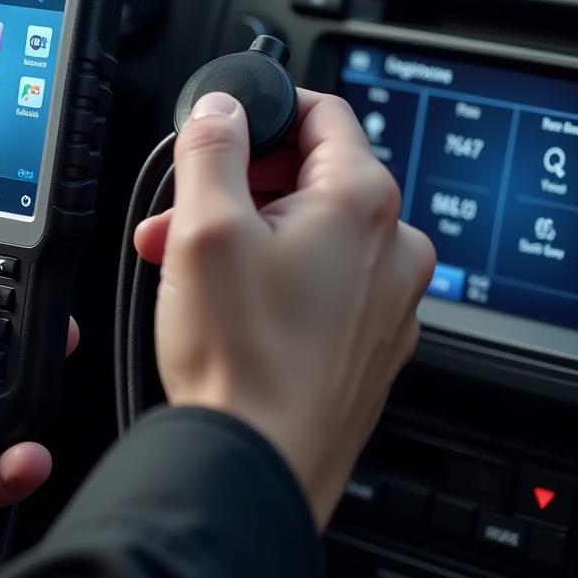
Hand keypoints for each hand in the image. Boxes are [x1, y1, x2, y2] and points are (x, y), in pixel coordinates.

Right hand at [135, 90, 434, 526]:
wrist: (262, 468)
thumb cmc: (243, 359)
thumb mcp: (205, 229)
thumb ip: (214, 149)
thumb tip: (223, 109)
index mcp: (364, 201)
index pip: (323, 113)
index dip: (267, 112)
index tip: (227, 132)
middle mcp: (394, 246)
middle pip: (311, 177)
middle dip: (239, 186)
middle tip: (183, 211)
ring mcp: (389, 298)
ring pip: (313, 232)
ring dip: (249, 233)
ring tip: (188, 263)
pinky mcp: (372, 340)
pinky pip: (326, 282)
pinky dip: (278, 276)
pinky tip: (229, 301)